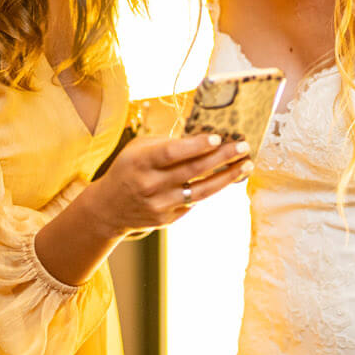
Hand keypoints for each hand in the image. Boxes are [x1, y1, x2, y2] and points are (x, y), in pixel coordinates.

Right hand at [87, 132, 251, 235]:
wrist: (109, 208)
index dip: (196, 146)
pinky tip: (228, 178)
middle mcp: (150, 185)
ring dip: (227, 178)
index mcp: (140, 162)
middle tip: (243, 147)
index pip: (172, 153)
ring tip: (246, 165)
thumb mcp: (139, 149)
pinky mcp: (167, 219)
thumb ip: (167, 144)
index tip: (218, 138)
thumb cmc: (129, 169)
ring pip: (201, 191)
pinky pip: (195, 202)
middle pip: (193, 171)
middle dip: (222, 158)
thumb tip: (203, 135)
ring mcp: (160, 205)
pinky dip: (212, 189)